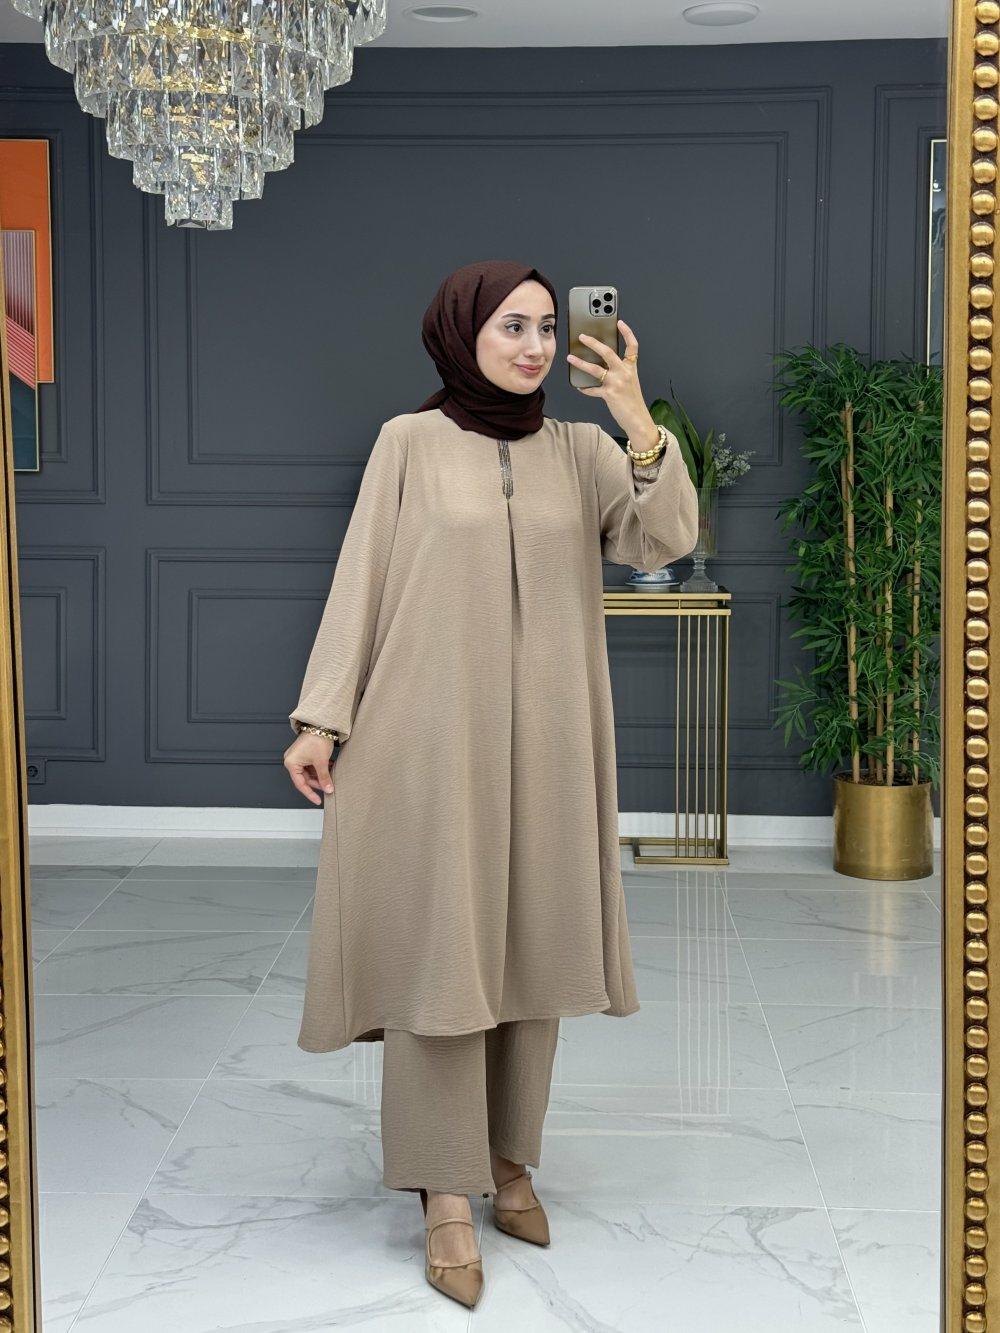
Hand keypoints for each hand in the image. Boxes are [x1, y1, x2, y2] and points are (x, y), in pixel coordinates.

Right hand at [284, 733, 334, 804]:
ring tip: (331, 777)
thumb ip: (324, 778)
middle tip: (329, 788)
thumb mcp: (321, 762)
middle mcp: (292, 760)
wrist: (320, 723)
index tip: (318, 801)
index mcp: (291, 763)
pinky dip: (320, 769)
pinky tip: (329, 769)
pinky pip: (311, 765)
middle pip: (305, 778)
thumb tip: (329, 790)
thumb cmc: (317, 740)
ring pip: (310, 772)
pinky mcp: (304, 753)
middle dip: (318, 783)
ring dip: (320, 775)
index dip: (310, 794)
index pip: (300, 784)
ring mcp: (298, 757)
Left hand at [566, 318, 658, 448]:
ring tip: (571, 358)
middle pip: (608, 352)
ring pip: (595, 369)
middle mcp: (624, 373)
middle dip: (593, 342)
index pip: (632, 346)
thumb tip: (602, 365)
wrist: (638, 420)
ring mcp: (617, 383)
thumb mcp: (630, 383)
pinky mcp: (609, 394)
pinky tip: (579, 387)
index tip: (619, 322)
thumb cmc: (633, 402)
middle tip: (582, 336)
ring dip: (581, 363)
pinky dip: (585, 388)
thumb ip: (620, 372)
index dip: (627, 333)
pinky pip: (592, 389)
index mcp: (631, 368)